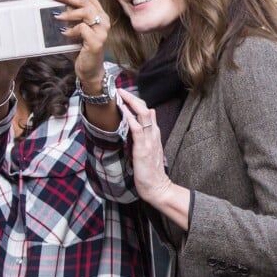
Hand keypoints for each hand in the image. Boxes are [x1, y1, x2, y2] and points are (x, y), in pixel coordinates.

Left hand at [48, 0, 109, 82]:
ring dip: (69, 13)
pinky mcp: (96, 42)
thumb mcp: (77, 30)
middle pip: (86, 2)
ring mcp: (101, 32)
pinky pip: (82, 29)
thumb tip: (60, 4)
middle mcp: (103, 21)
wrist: (90, 70)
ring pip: (86, 13)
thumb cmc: (83, 50)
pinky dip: (71, 30)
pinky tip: (64, 33)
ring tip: (57, 16)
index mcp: (100, 16)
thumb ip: (73, 18)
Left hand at [118, 89, 171, 204]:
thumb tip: (141, 121)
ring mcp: (149, 140)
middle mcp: (153, 134)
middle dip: (132, 97)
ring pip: (143, 114)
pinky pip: (136, 128)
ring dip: (130, 102)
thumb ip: (145, 136)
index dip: (136, 101)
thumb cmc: (150, 171)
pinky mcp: (143, 148)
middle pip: (145, 108)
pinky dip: (129, 117)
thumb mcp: (148, 150)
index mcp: (154, 134)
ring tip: (119, 94)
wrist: (157, 187)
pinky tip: (122, 109)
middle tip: (119, 89)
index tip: (124, 94)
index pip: (146, 112)